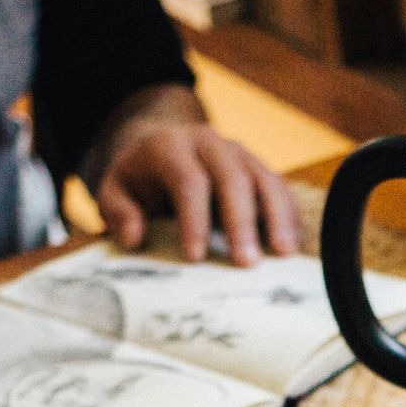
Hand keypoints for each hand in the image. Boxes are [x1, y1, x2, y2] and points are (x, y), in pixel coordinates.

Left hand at [91, 88, 302, 266]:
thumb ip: (118, 212)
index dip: (194, 220)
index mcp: (169, 147)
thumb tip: (134, 238)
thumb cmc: (138, 181)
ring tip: (284, 254)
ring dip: (277, 217)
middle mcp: (208, 143)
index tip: (196, 258)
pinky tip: (292, 246)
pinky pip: (280, 188)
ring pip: (265, 178)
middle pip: (233, 178)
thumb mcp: (114, 191)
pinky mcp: (258, 167)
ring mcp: (238, 153)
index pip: (188, 181)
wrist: (162, 149)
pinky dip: (289, 216)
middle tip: (246, 263)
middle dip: (241, 222)